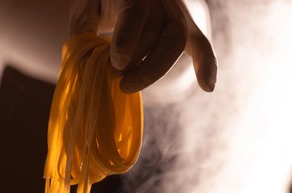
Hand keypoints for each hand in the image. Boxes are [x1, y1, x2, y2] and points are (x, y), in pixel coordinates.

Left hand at [69, 0, 216, 92]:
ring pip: (176, 41)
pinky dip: (205, 64)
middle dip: (141, 62)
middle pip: (161, 30)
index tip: (116, 64)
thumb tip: (89, 62)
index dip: (127, 38)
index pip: (136, 11)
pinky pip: (200, 44)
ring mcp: (175, 11)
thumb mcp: (85, 11)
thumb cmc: (97, 5)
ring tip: (129, 85)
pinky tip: (207, 86)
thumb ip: (84, 31)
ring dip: (155, 69)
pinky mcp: (185, 27)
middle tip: (121, 82)